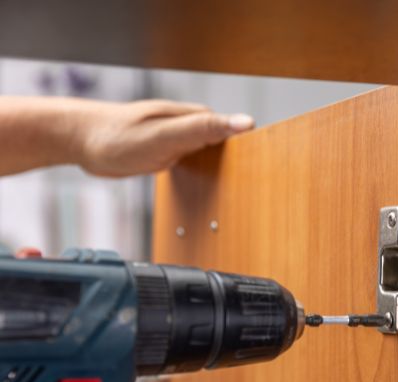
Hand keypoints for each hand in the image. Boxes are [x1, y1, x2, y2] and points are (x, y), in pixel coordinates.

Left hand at [73, 99, 254, 176]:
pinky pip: (193, 166)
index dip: (251, 151)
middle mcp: (189, 127)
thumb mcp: (164, 136)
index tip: (265, 171)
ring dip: (221, 175)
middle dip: (239, 167)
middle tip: (250, 192)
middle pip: (225, 147)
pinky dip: (201, 178)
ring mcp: (179, 141)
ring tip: (234, 195)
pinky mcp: (168, 154)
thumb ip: (202, 129)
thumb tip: (244, 122)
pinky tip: (204, 191)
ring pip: (211, 158)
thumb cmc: (116, 137)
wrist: (80, 141)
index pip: (233, 132)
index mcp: (194, 118)